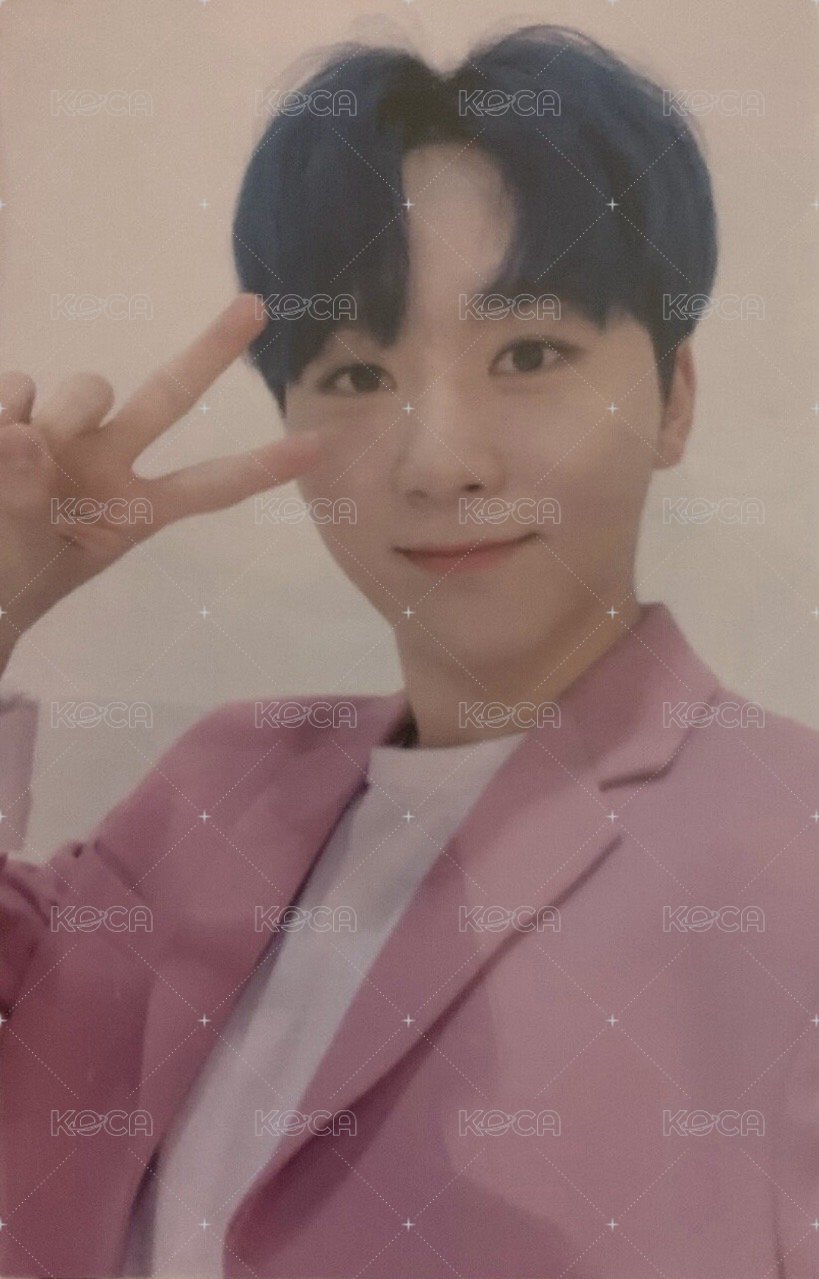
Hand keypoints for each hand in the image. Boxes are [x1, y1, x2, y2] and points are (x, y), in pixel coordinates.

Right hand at [0, 294, 321, 658]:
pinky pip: (15, 385)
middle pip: (168, 396)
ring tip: (14, 460)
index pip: (209, 487)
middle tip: (258, 305)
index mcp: (132, 510)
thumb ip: (25, 496)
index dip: (261, 469)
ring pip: (84, 386)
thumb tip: (23, 433)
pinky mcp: (12, 410)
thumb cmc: (6, 577)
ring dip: (57, 414)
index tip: (320, 445)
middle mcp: (109, 463)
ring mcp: (63, 433)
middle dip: (211, 350)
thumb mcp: (24, 558)